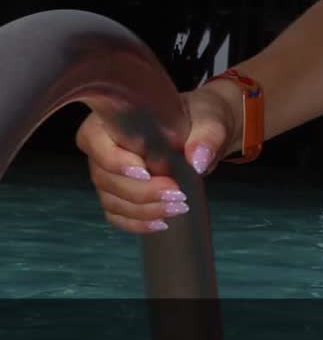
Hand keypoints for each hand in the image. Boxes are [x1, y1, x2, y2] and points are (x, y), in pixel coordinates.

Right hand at [75, 85, 241, 234]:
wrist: (202, 133)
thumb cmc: (199, 118)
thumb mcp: (209, 121)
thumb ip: (206, 136)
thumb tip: (197, 160)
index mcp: (113, 117)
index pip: (97, 141)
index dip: (117, 161)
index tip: (146, 173)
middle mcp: (101, 145)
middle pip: (106, 177)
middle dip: (141, 192)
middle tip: (177, 195)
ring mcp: (106, 172)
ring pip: (111, 199)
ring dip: (143, 210)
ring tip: (177, 208)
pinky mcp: (116, 193)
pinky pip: (116, 214)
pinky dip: (137, 222)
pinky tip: (161, 222)